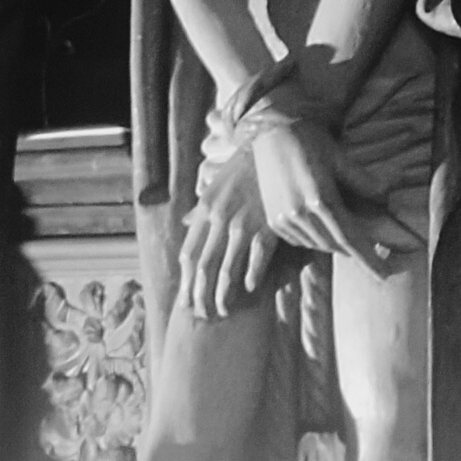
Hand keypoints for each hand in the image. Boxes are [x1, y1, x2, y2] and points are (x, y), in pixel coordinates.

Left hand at [176, 177, 283, 322]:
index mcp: (205, 211)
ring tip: (222, 310)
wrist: (274, 145)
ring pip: (226, 268)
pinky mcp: (267, 224)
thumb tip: (186, 224)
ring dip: (222, 294)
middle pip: (203, 267)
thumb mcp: (215, 185)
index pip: (188, 254)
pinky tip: (250, 289)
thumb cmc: (245, 167)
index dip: (186, 282)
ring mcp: (243, 222)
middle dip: (200, 295)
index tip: (187, 301)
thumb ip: (200, 209)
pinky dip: (252, 275)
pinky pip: (257, 257)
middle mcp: (219, 219)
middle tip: (202, 315)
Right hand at [248, 114, 418, 279]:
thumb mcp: (340, 157)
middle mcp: (299, 213)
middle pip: (335, 245)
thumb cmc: (310, 140)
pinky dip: (316, 239)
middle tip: (372, 251)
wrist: (271, 131)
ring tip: (348, 236)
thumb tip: (387, 197)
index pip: (350, 238)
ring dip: (335, 244)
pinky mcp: (274, 220)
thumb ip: (363, 181)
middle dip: (354, 250)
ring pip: (318, 244)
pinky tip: (322, 227)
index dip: (369, 258)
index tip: (385, 275)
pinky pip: (300, 241)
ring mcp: (283, 218)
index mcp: (320, 198)